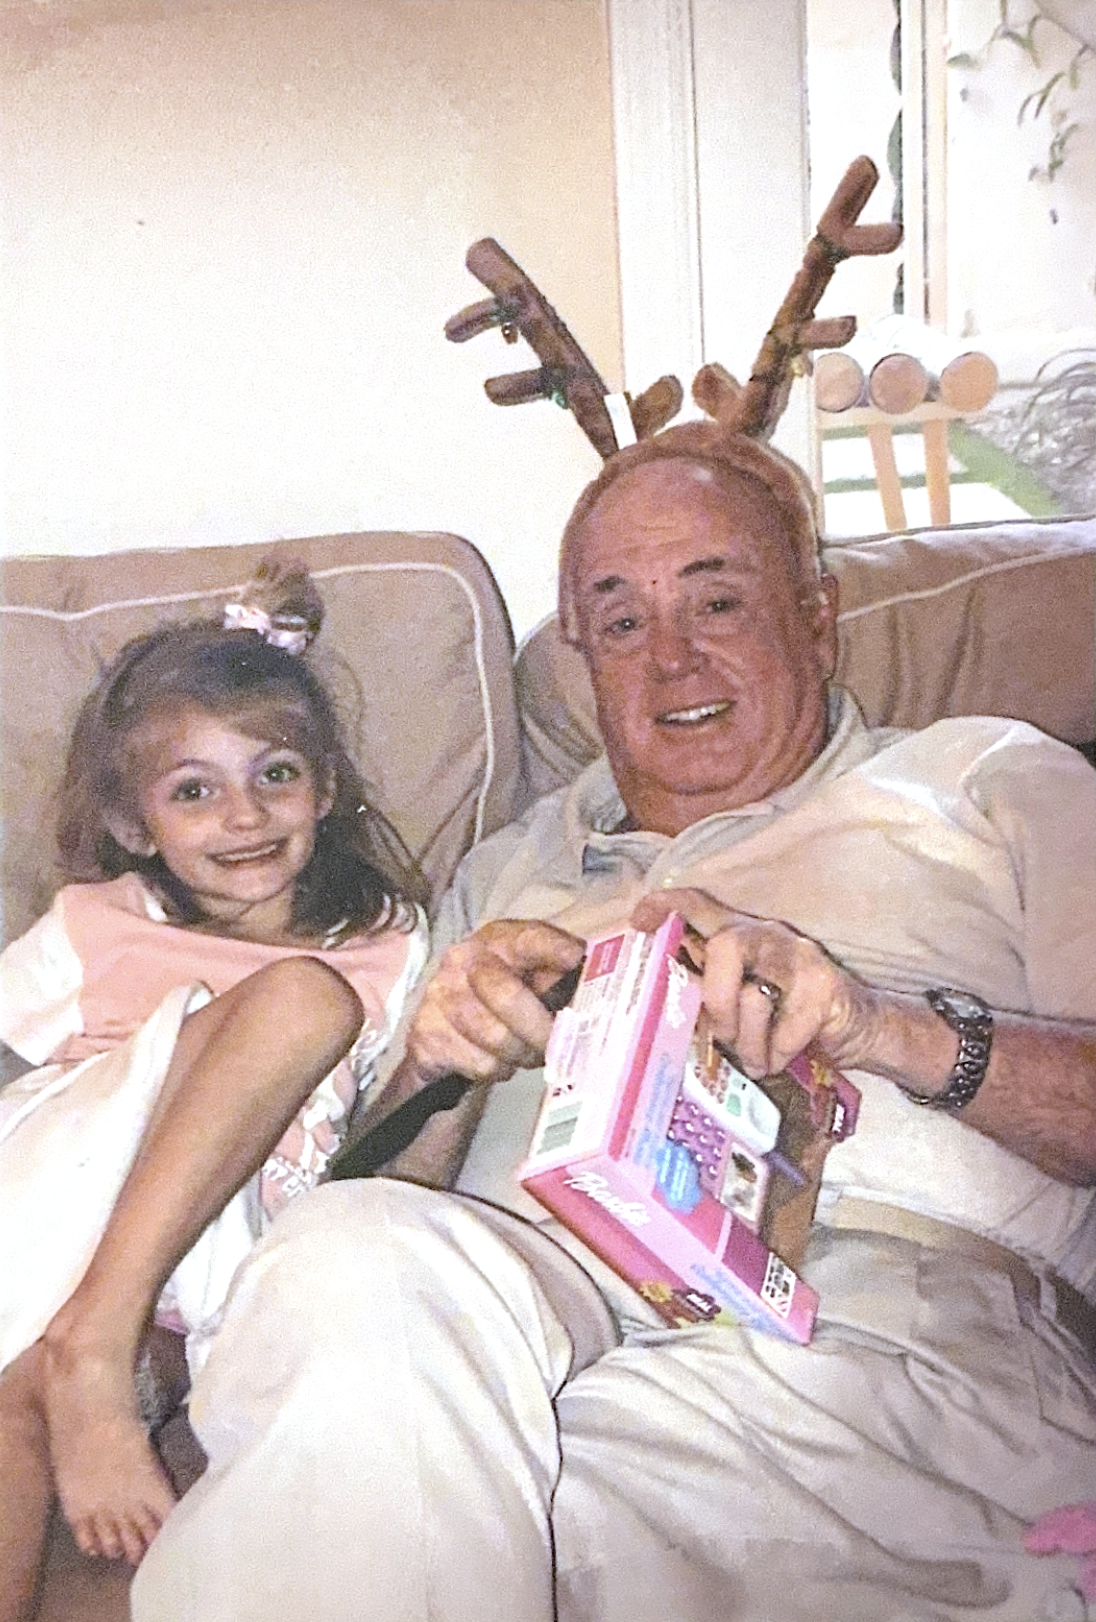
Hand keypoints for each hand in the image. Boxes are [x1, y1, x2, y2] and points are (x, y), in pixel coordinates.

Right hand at [406, 920, 585, 1087]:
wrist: (443, 1033)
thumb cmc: (503, 1002)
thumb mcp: (531, 982)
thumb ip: (561, 981)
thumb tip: (603, 992)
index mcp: (500, 939)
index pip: (528, 938)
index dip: (553, 949)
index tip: (576, 960)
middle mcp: (464, 959)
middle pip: (505, 996)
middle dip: (539, 1029)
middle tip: (557, 1047)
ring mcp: (440, 995)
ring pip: (494, 1037)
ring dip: (519, 1055)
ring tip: (526, 1055)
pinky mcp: (425, 1033)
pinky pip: (476, 1062)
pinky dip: (494, 1069)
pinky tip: (495, 1061)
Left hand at [632, 888, 877, 1078]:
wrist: (859, 1026)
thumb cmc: (785, 1016)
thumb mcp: (739, 1003)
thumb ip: (707, 997)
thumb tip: (662, 1013)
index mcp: (739, 936)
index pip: (699, 905)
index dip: (667, 907)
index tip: (638, 922)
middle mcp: (767, 936)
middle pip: (725, 948)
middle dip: (716, 1001)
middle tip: (722, 1034)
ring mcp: (799, 958)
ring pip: (754, 997)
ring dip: (749, 1043)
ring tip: (756, 1058)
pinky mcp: (825, 987)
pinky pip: (785, 1032)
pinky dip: (777, 1055)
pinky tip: (783, 1056)